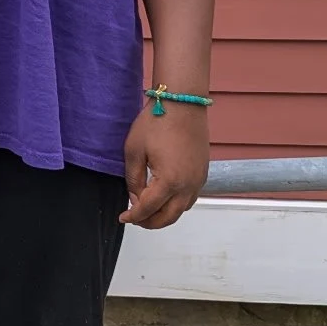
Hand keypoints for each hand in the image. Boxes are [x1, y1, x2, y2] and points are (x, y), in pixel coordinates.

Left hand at [121, 102, 209, 228]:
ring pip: (182, 210)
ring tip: (148, 210)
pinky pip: (191, 198)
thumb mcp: (134, 151)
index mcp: (169, 181)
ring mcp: (199, 180)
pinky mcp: (203, 173)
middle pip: (169, 217)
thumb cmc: (157, 122)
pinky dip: (177, 204)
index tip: (123, 217)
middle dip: (150, 222)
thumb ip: (133, 179)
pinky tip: (164, 198)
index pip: (148, 209)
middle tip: (135, 219)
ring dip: (165, 215)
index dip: (134, 216)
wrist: (182, 104)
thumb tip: (134, 198)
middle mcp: (188, 185)